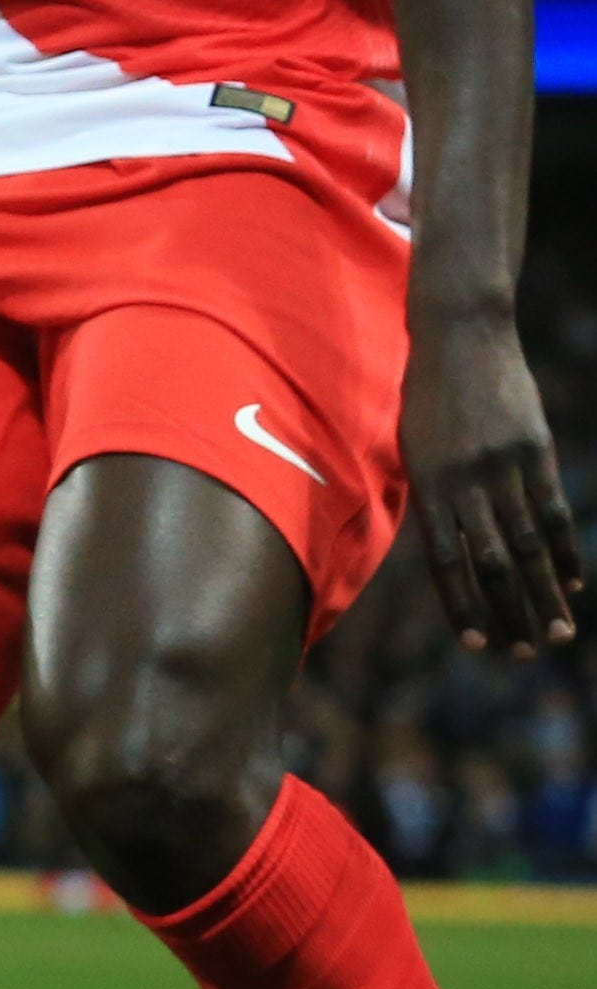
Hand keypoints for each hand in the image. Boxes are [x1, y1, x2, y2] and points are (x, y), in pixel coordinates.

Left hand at [401, 312, 581, 651]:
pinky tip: (574, 583)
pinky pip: (552, 510)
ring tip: (556, 633)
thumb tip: (454, 550)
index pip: (446, 560)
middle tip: (524, 653)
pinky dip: (564, 551)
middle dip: (508, 611)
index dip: (463, 604)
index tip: (477, 642)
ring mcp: (502, 466)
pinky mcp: (535, 450)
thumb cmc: (428, 397)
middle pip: (490, 561)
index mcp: (427, 485)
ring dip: (543, 593)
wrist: (459, 335)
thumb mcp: (414, 447)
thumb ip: (436, 498)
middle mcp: (464, 481)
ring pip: (526, 544)